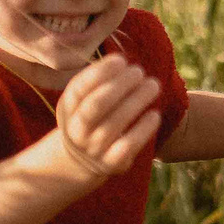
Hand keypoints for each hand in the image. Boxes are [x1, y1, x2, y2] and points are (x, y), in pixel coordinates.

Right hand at [52, 54, 160, 180]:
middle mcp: (77, 128)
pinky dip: (143, 129)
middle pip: (97, 105)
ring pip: (115, 123)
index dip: (101, 72)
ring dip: (136, 100)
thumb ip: (97, 81)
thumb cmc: (89, 117)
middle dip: (120, 85)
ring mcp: (93, 147)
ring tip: (153, 85)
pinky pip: (128, 145)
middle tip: (139, 71)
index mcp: (68, 107)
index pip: (80, 87)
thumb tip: (122, 62)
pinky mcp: (111, 163)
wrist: (79, 160)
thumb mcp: (82, 99)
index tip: (121, 60)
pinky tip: (155, 114)